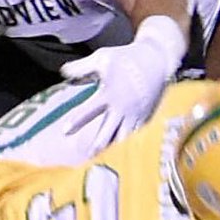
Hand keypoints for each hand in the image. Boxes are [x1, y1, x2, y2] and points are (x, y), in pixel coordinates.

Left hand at [59, 18, 183, 146]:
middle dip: (97, 145)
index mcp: (109, 93)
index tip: (65, 131)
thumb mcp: (102, 58)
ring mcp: (135, 114)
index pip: (89, 110)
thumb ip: (81, 67)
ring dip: (112, 149)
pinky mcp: (144, 117)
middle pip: (108, 132)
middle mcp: (122, 107)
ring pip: (122, 137)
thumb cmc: (126, 57)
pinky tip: (120, 156)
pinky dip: (127, 145)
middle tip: (86, 157)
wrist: (157, 59)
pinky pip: (135, 135)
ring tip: (101, 162)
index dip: (77, 121)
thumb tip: (62, 72)